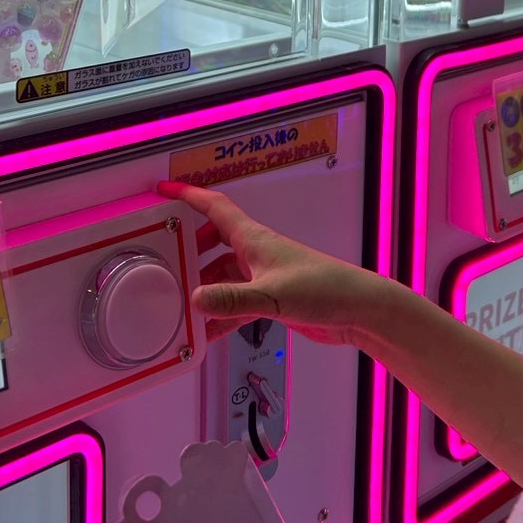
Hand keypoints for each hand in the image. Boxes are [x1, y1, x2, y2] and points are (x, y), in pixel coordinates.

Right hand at [157, 180, 378, 346]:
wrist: (358, 309)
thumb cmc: (324, 288)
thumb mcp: (272, 295)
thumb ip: (233, 299)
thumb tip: (195, 299)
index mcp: (254, 240)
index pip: (215, 208)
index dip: (189, 196)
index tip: (164, 191)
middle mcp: (256, 254)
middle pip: (214, 241)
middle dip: (189, 246)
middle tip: (165, 258)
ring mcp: (263, 276)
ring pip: (223, 275)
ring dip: (203, 286)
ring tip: (177, 301)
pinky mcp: (272, 299)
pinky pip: (236, 303)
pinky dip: (219, 314)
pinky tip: (204, 332)